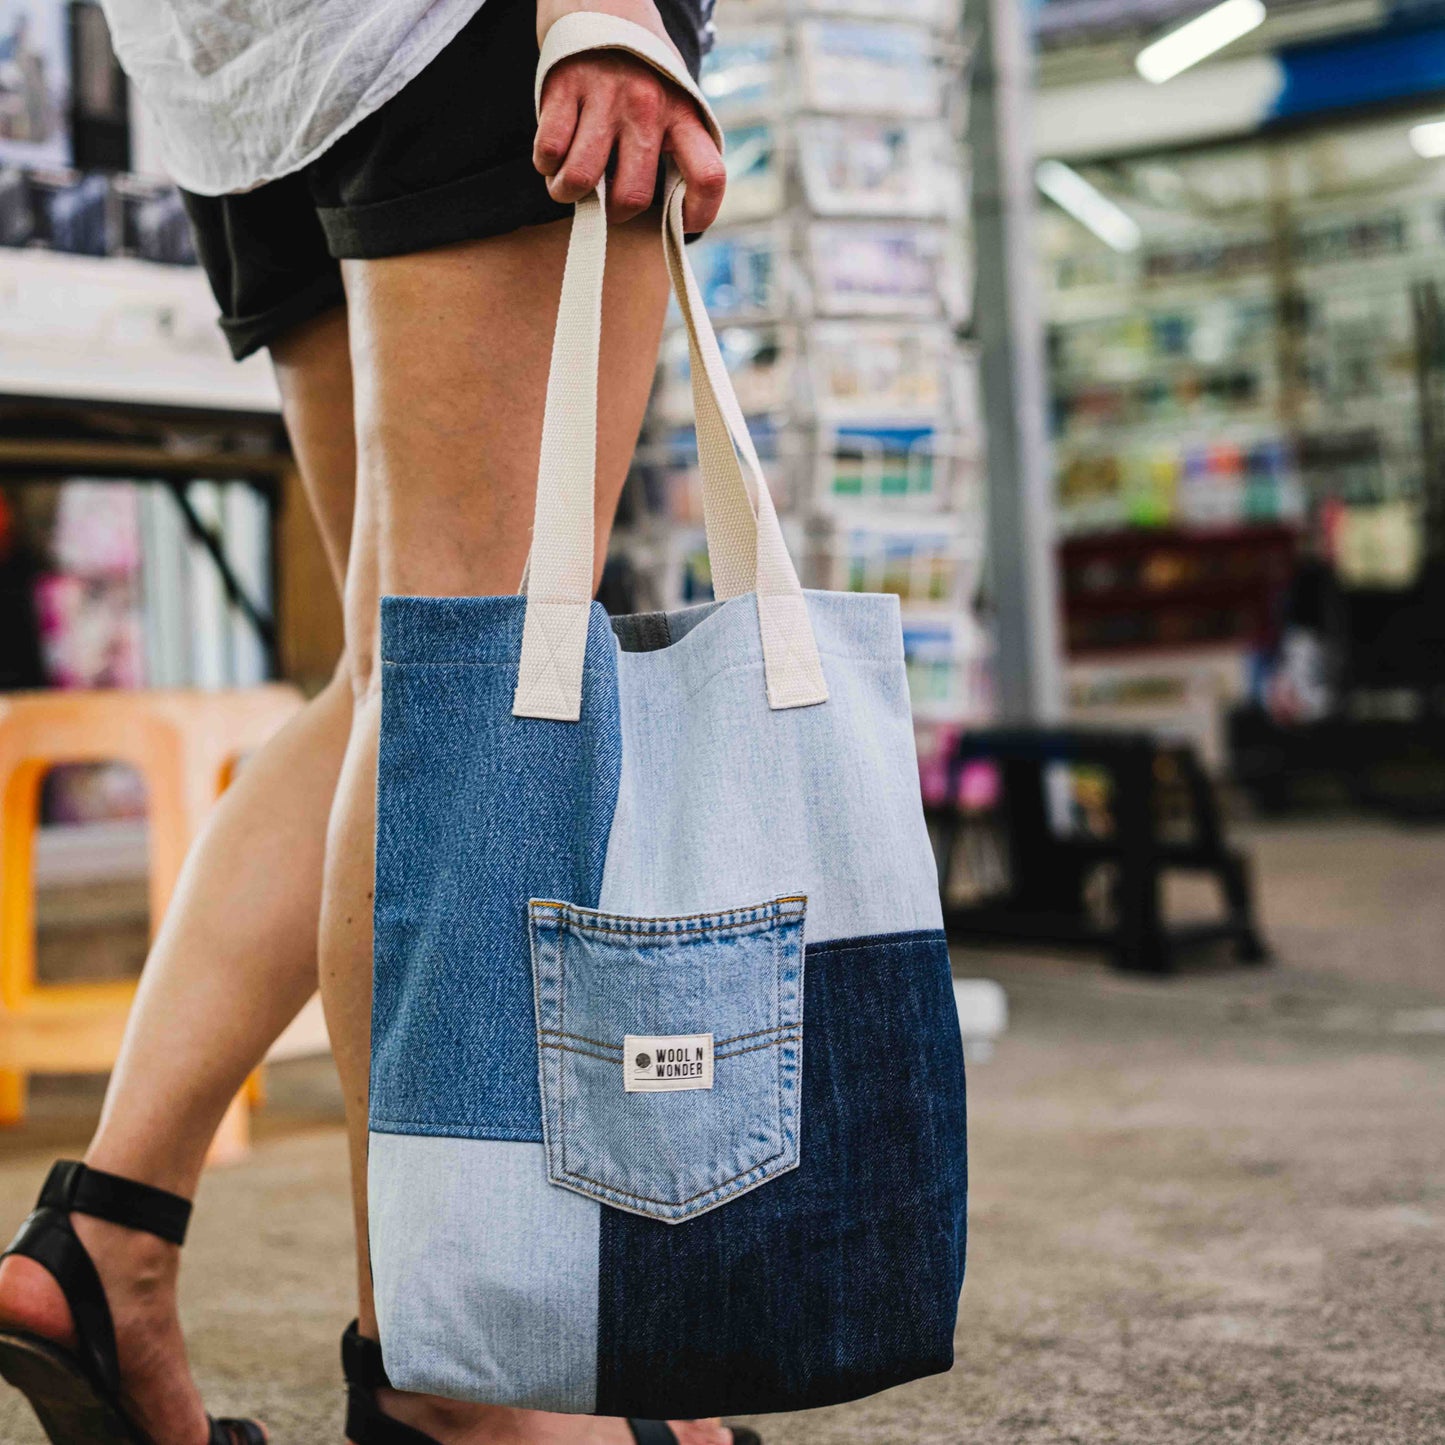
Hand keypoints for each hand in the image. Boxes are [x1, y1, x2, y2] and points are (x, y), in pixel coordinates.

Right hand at [533, 0, 725, 230]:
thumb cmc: (639, 65)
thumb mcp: (673, 97)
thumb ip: (677, 145)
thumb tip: (672, 210)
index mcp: (683, 112)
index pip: (708, 176)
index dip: (699, 215)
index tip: (683, 226)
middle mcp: (648, 106)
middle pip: (632, 196)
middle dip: (612, 213)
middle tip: (604, 202)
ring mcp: (605, 96)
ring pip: (581, 180)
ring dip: (566, 193)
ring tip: (567, 184)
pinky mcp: (565, 86)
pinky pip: (549, 151)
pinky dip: (545, 164)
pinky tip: (551, 155)